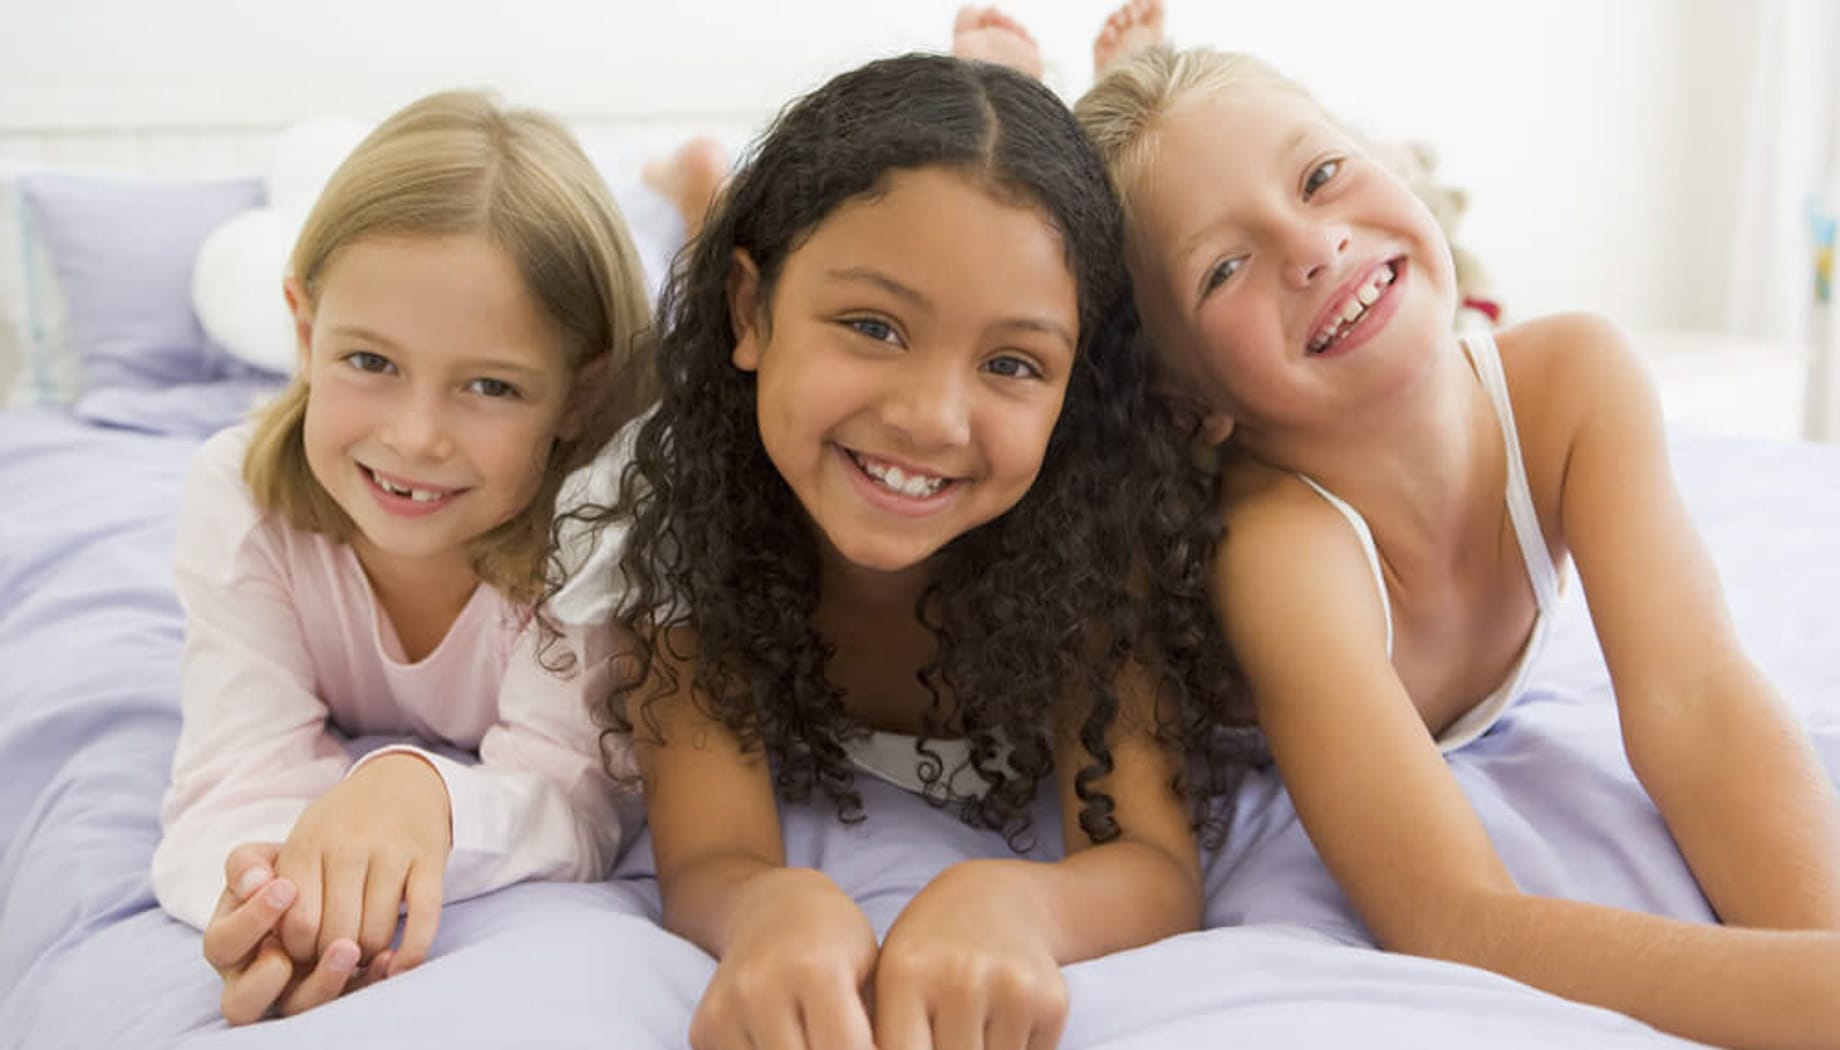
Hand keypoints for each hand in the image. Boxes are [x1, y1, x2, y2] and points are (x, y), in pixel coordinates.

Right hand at [203, 842, 380, 1022]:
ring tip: (350, 948)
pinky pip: (345, 1001)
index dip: (250, 920)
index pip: (222, 943)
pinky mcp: (331, 996)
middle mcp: (251, 979)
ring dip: (323, 981)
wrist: (333, 878)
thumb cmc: (286, 870)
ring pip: (297, 1007)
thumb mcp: (264, 860)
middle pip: (241, 1001)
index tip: (286, 886)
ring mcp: (290, 993)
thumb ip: (249, 865)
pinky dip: (366, 981)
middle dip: (267, 979)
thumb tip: (253, 882)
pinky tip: (386, 957)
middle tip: (299, 941)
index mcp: (228, 943)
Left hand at [274, 752, 450, 976]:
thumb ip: (272, 886)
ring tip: (366, 950)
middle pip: (338, 934)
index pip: (298, 925)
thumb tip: (268, 935)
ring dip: (371, 956)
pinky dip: (412, 951)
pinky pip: (423, 917)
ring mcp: (393, 851)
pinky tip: (400, 962)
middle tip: (338, 954)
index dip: (302, 951)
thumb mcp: (298, 841)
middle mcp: (348, 846)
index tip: (308, 949)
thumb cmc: (341, 825)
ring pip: (377, 932)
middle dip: (336, 957)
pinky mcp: (430, 858)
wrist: (402, 780)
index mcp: (307, 844)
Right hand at [689, 867, 878, 1049]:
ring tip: (815, 1040)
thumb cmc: (837, 941)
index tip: (878, 1047)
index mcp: (816, 970)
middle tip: (838, 1040)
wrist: (771, 907)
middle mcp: (762, 988)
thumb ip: (874, 1027)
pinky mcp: (702, 1029)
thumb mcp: (870, 970)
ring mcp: (726, 1010)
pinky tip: (785, 1042)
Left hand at [873, 860, 1067, 1049]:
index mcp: (906, 973)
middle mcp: (961, 978)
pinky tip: (997, 1028)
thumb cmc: (930, 951)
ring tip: (963, 1031)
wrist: (1001, 900)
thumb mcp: (892, 980)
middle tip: (943, 1034)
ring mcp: (1012, 989)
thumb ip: (884, 1038)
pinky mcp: (1052, 1002)